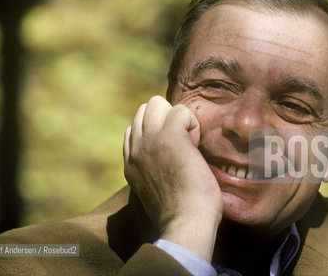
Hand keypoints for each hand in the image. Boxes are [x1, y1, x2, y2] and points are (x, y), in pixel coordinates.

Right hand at [123, 96, 222, 261]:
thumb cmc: (181, 214)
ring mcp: (149, 142)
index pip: (134, 129)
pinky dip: (192, 124)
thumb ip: (153, 170)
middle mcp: (135, 150)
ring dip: (177, 118)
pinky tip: (195, 146)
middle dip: (166, 120)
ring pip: (156, 103)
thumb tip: (169, 161)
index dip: (157, 133)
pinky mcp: (169, 138)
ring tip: (189, 144)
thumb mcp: (155, 191)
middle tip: (183, 146)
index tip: (173, 154)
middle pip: (144, 111)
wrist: (186, 224)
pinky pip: (180, 111)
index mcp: (131, 163)